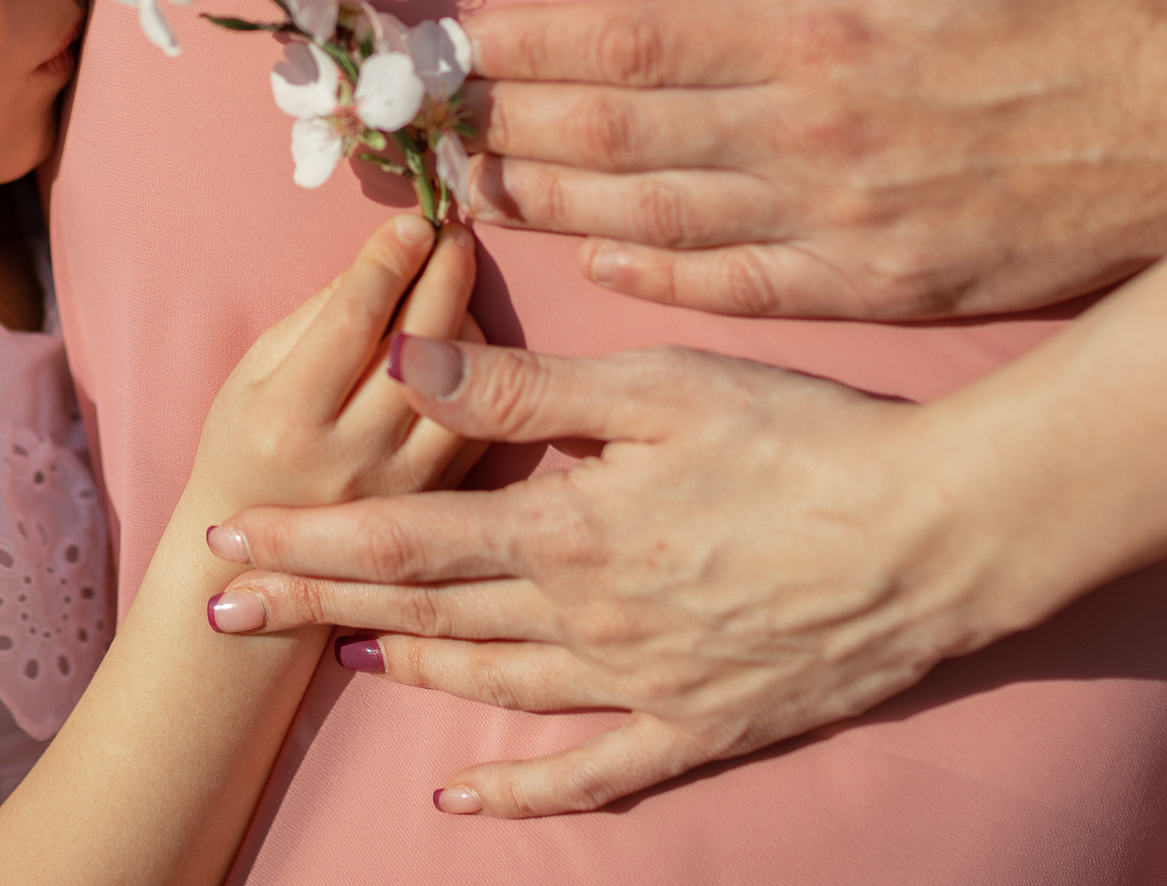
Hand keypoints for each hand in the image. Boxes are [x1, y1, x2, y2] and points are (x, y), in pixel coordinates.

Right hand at [191, 215, 479, 513]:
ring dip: (467, 320)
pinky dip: (480, 374)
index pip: (353, 319)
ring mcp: (402, 488)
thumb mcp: (254, 375)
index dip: (388, 259)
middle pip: (420, 344)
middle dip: (443, 273)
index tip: (412, 221)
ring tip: (452, 287)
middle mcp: (350, 458)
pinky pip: (480, 422)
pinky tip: (462, 344)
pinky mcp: (439, 504)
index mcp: (287, 420)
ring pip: (465, 384)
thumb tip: (384, 260)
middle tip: (454, 234)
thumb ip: (316, 317)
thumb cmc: (246, 447)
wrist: (258, 561)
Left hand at [204, 338, 1035, 817]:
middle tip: (224, 613)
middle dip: (315, 608)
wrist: (941, 535)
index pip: (402, 541)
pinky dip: (522, 791)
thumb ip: (523, 389)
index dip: (309, 543)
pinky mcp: (701, 726)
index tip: (228, 540)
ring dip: (400, 674)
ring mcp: (641, 684)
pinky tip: (468, 801)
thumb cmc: (804, 439)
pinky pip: (592, 772)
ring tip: (330, 662)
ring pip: (490, 687)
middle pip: (422, 618)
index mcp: (567, 532)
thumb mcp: (659, 388)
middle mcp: (585, 620)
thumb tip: (403, 364)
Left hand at [464, 0, 1166, 318]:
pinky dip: (649, 273)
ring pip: (650, 222)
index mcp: (813, 31)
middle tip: (414, 131)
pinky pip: (731, 287)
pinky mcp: (872, 290)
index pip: (623, 46)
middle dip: (498, 133)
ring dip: (546, 208)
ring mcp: (834, 226)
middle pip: (609, 143)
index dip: (519, 53)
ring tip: (462, 192)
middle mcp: (803, 137)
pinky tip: (592, 256)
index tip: (442, 52)